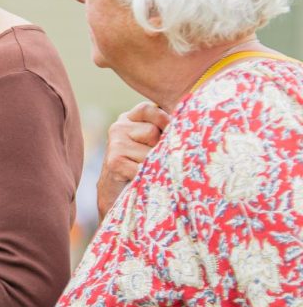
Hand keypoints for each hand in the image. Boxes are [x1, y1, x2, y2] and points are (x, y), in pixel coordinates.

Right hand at [97, 101, 170, 217]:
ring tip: (147, 172)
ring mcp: (115, 143)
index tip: (171, 131)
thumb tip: (193, 126)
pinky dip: (148, 177)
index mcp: (129, 120)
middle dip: (160, 148)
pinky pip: (142, 167)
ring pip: (149, 151)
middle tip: (155, 161)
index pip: (147, 109)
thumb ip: (164, 131)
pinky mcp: (114, 161)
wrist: (116, 198)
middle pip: (151, 131)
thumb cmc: (142, 169)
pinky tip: (141, 179)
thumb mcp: (154, 145)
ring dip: (154, 165)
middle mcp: (118, 128)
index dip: (162, 119)